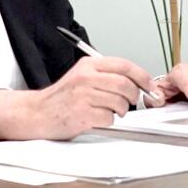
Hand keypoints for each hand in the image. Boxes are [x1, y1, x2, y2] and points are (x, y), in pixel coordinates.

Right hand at [0, 55, 155, 139]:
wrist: (36, 113)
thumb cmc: (62, 97)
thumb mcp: (82, 75)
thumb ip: (107, 75)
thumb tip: (138, 81)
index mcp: (89, 65)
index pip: (125, 66)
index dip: (143, 77)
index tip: (151, 86)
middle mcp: (86, 78)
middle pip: (126, 85)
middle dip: (133, 96)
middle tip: (129, 102)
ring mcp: (83, 96)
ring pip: (119, 103)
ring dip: (119, 111)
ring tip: (107, 111)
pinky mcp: (81, 115)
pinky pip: (108, 119)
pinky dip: (107, 121)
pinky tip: (95, 119)